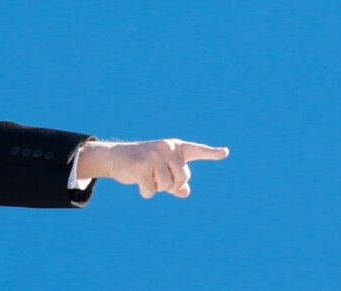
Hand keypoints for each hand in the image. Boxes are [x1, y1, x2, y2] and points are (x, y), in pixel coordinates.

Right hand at [77, 139, 228, 197]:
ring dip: (157, 188)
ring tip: (147, 178)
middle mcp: (166, 148)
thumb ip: (175, 180)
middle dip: (172, 186)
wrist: (115, 156)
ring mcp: (153, 155)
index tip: (225, 152)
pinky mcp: (141, 165)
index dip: (211, 153)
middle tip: (159, 181)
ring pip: (167, 185)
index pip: (196, 150)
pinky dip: (146, 192)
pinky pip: (152, 189)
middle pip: (182, 177)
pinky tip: (138, 182)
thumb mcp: (160, 169)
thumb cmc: (142, 163)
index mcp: (174, 147)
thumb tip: (185, 192)